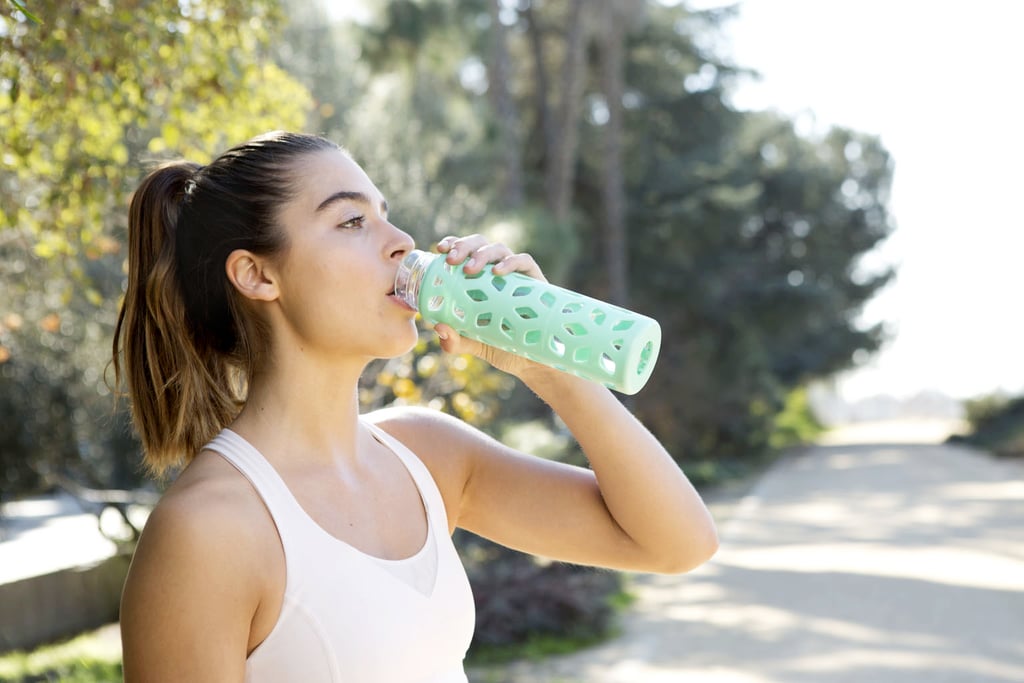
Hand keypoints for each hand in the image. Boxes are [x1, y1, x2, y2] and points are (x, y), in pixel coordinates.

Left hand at [433, 235, 548, 377]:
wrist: (532, 362)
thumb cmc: (502, 346)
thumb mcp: (472, 344)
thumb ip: (454, 340)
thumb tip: (439, 328)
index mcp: (479, 279)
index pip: (465, 251)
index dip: (453, 243)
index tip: (440, 249)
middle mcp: (496, 272)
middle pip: (480, 243)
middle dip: (464, 246)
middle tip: (451, 260)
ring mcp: (516, 276)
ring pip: (499, 249)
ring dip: (482, 254)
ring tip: (470, 269)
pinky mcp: (536, 282)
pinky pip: (524, 262)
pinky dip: (510, 262)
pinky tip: (498, 272)